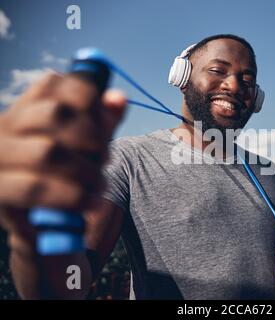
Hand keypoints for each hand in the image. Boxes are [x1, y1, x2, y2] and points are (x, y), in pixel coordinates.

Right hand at [0, 71, 126, 238]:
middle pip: (55, 115)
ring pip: (48, 152)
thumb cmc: (66, 172)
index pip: (54, 83)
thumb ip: (102, 119)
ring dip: (87, 171)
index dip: (88, 99)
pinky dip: (73, 196)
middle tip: (107, 158)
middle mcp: (5, 126)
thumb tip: (119, 98)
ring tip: (102, 185)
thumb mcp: (86, 142)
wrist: (38, 221)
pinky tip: (90, 203)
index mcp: (26, 108)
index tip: (107, 124)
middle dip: (93, 136)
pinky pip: (36, 188)